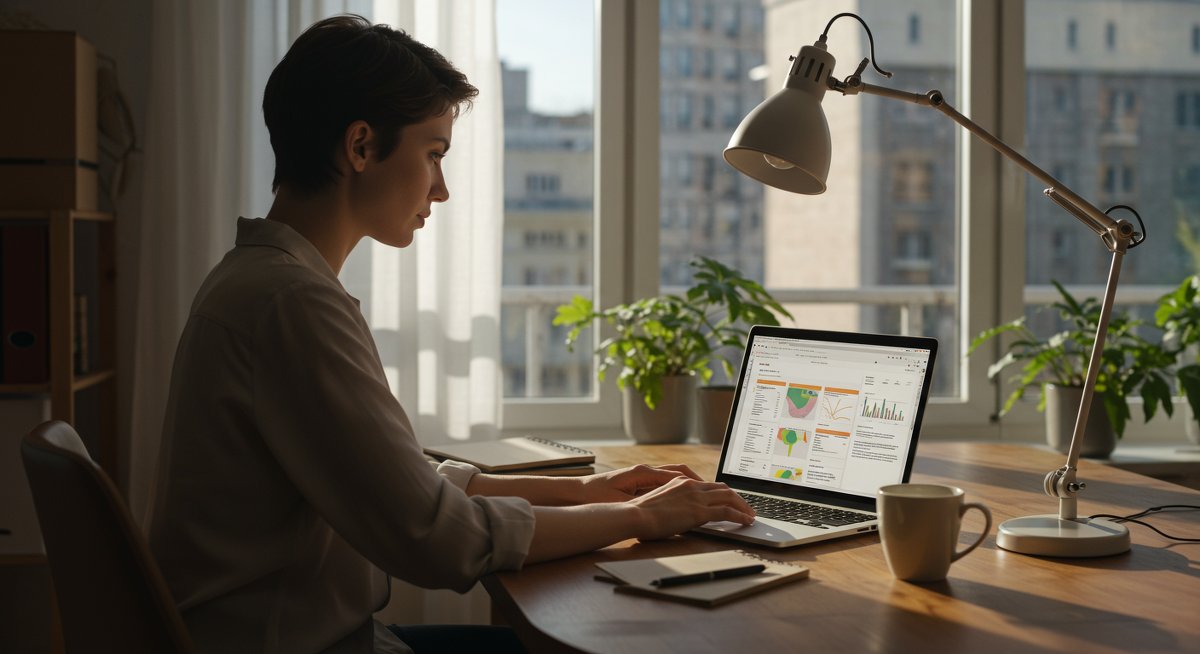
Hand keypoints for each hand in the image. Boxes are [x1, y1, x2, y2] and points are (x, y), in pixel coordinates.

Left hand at [576, 464, 703, 502]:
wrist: (579, 491)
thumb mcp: (621, 500)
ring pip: (673, 475)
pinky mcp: (638, 480)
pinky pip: (664, 481)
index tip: (711, 491)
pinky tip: (683, 497)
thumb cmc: (598, 496)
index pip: (677, 475)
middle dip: (699, 481)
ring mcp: (643, 474)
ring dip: (689, 482)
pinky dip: (677, 486)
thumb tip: (661, 501)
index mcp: (643, 473)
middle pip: (679, 472)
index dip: (696, 483)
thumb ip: (642, 500)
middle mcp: (645, 470)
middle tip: (716, 492)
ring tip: (705, 493)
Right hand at [627, 476, 754, 539]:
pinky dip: (740, 515)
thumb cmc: (641, 514)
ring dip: (743, 506)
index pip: (709, 485)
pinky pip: (727, 511)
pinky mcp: (699, 511)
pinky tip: (746, 521)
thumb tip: (679, 515)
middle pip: (723, 488)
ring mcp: (696, 497)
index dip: (723, 493)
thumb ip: (673, 505)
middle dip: (738, 498)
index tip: (731, 501)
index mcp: (681, 483)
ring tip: (751, 515)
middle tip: (746, 508)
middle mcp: (691, 485)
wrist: (635, 515)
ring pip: (729, 497)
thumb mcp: (660, 504)